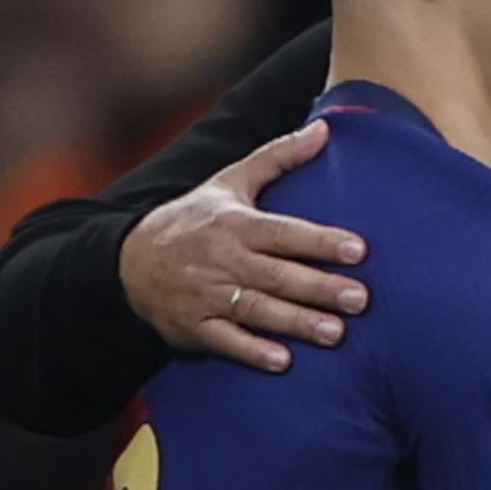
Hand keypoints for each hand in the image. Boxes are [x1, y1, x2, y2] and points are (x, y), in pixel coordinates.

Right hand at [119, 120, 369, 371]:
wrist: (129, 260)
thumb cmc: (194, 218)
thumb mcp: (231, 180)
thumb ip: (279, 157)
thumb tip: (326, 128)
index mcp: (236, 224)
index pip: (285, 233)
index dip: (321, 241)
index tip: (359, 250)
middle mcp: (224, 260)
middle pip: (278, 275)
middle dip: (320, 288)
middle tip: (361, 299)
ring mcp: (208, 296)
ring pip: (258, 310)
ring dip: (297, 323)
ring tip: (336, 333)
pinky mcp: (194, 327)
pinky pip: (226, 341)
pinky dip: (252, 352)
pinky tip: (283, 361)